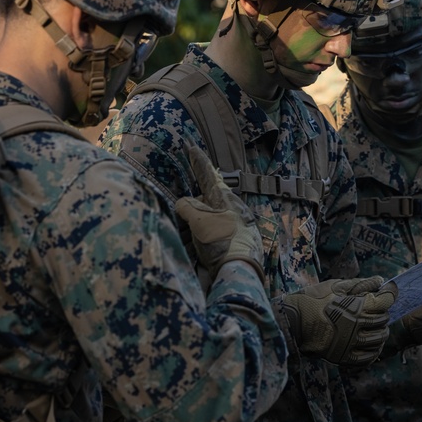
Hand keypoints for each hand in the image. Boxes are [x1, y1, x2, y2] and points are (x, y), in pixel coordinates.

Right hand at [175, 146, 263, 280]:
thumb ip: (188, 207)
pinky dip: (201, 236)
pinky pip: (211, 233)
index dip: (199, 162)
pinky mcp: (232, 244)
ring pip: (207, 218)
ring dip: (195, 222)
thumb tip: (183, 203)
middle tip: (183, 207)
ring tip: (186, 233)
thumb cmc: (222, 243)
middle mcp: (231, 211)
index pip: (209, 176)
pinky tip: (195, 244)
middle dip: (195, 200)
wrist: (239, 273)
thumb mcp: (200, 220)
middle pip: (207, 198)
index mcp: (226, 201)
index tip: (192, 147)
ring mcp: (232, 227)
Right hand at [279, 276, 397, 365]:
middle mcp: (356, 327)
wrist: (292, 322)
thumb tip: (380, 280)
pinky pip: (368, 357)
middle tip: (376, 308)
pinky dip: (374, 350)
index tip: (389, 289)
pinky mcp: (344, 357)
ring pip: (379, 339)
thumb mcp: (336, 286)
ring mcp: (351, 344)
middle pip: (384, 319)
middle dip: (382, 311)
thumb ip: (360, 284)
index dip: (390, 293)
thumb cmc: (313, 300)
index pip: (385, 301)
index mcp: (355, 307)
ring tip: (374, 325)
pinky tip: (370, 343)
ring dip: (380, 330)